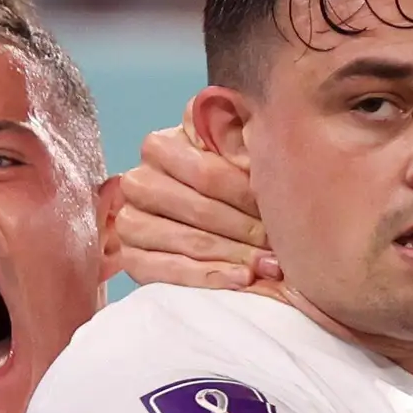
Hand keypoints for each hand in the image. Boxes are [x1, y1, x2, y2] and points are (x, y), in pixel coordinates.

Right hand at [103, 123, 279, 292]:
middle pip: (199, 210)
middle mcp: (138, 182)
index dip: (246, 193)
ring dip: (235, 257)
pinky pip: (169, 272)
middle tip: (281, 244)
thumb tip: (252, 134)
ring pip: (188, 242)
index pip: (207, 174)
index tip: (280, 207)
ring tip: (271, 266)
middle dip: (247, 229)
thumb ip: (241, 134)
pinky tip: (242, 279)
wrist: (216, 222)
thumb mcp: (239, 146)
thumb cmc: (232, 179)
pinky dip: (210, 277)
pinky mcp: (132, 259)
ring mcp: (131, 222)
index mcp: (161, 146)